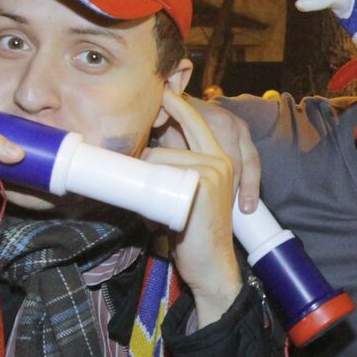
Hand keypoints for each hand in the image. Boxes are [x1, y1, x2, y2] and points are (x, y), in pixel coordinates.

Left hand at [142, 90, 242, 325]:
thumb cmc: (192, 233)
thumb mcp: (180, 196)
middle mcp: (219, 160)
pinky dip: (149, 198)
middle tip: (149, 200)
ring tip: (160, 216)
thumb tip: (137, 161)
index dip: (178, 105)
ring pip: (158, 161)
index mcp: (218, 159)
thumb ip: (168, 175)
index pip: (194, 122)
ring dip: (146, 190)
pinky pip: (160, 175)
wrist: (210, 265)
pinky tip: (160, 218)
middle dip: (145, 171)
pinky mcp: (203, 182)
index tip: (164, 90)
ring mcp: (213, 169)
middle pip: (162, 149)